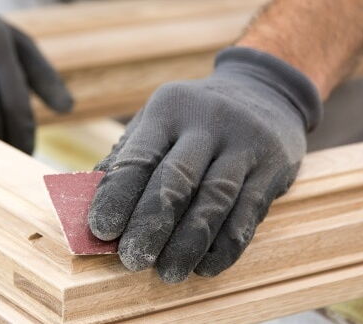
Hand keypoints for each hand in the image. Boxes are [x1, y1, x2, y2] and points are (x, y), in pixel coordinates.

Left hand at [88, 47, 321, 282]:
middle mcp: (208, 121)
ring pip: (214, 200)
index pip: (139, 155)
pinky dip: (224, 246)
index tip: (102, 230)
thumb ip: (127, 158)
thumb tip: (89, 205)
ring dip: (188, 243)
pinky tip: (205, 266)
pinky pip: (248, 214)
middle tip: (132, 260)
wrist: (265, 89)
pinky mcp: (273, 166)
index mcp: (169, 108)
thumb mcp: (159, 120)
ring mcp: (245, 142)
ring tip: (168, 272)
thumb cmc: (193, 118)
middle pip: (177, 179)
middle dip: (151, 225)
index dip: (117, 196)